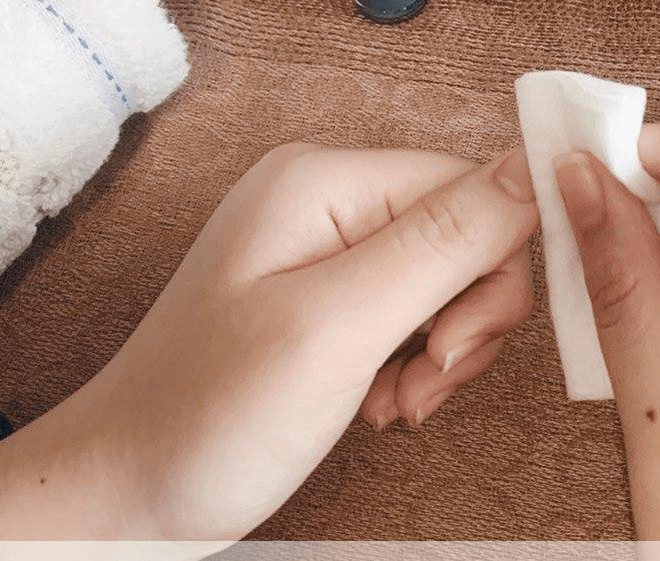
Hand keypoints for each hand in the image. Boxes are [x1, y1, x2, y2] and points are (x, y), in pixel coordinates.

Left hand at [0, 144, 538, 554]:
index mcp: (325, 182)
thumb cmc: (204, 417)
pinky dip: (416, 360)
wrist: (127, 492)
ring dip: (443, 349)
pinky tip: (381, 396)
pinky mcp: (331, 291)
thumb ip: (440, 244)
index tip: (456, 343)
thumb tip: (532, 168)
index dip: (492, 267)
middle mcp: (330, 198)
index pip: (473, 187)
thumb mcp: (334, 329)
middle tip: (426, 377)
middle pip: (468, 231)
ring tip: (396, 397)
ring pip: (451, 277)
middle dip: (467, 317)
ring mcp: (328, 245)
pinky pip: (418, 308)